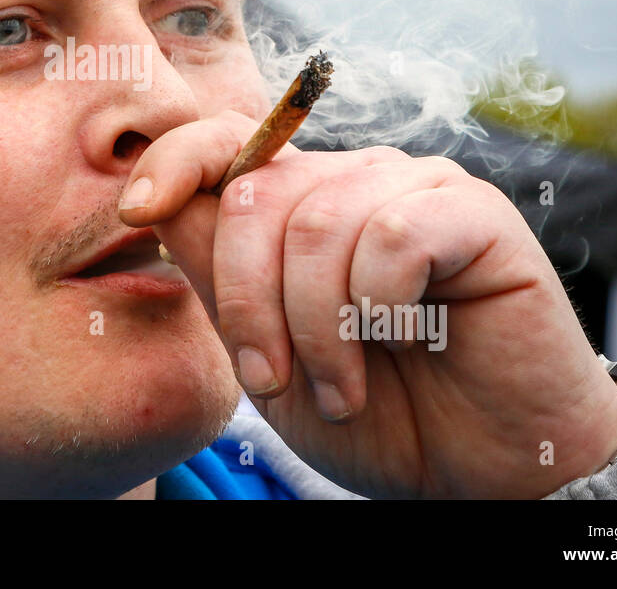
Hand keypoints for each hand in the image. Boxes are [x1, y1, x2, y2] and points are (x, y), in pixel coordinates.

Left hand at [119, 110, 616, 497]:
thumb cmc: (379, 415)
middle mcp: (353, 182)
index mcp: (300, 207)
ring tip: (342, 389)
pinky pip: (394, 233)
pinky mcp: (474, 212)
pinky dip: (378, 305)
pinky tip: (401, 341)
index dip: (172, 161)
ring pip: (317, 220)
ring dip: (316, 326)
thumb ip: (219, 279)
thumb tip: (158, 205)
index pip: (224, 144)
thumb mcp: (270, 357)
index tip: (134, 209)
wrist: (482, 472)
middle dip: (246, 300)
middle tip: (271, 377)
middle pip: (255, 193)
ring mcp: (415, 188)